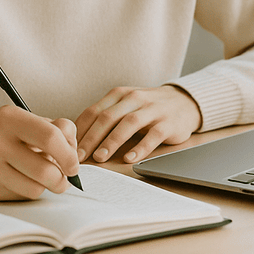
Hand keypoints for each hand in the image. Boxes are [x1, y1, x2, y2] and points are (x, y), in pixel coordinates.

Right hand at [0, 105, 80, 200]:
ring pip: (36, 188)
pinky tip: (22, 182)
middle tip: (65, 177)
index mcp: (8, 117)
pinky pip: (21, 196)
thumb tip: (74, 150)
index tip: (73, 162)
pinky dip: (29, 192)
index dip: (70, 153)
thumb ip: (52, 129)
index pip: (52, 136)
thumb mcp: (21, 121)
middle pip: (47, 169)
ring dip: (48, 187)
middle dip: (64, 178)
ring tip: (46, 180)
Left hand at [75, 85, 201, 164]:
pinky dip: (140, 148)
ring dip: (112, 141)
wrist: (184, 102)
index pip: (94, 111)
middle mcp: (134, 99)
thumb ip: (106, 117)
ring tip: (100, 157)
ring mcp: (152, 110)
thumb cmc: (148, 108)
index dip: (80, 129)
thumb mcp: (126, 105)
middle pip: (108, 117)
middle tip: (80, 156)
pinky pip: (152, 136)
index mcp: (119, 94)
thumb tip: (79, 139)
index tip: (69, 147)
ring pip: (128, 124)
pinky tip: (129, 159)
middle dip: (91, 138)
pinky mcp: (168, 123)